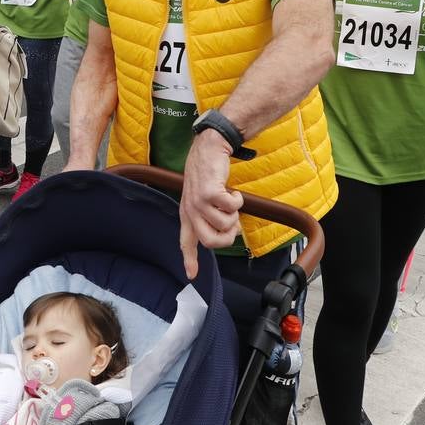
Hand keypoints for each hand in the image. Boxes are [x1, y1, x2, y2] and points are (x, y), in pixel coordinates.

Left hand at [179, 129, 244, 278]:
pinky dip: (238, 201)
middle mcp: (190, 211)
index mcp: (188, 214)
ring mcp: (198, 202)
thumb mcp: (204, 198)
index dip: (189, 259)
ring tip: (230, 201)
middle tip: (233, 224)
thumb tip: (232, 233)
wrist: (208, 149)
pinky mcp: (209, 192)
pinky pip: (232, 208)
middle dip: (227, 237)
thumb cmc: (209, 175)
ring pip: (225, 224)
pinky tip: (232, 192)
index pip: (186, 241)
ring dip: (235, 215)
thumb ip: (213, 216)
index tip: (191, 275)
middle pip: (210, 241)